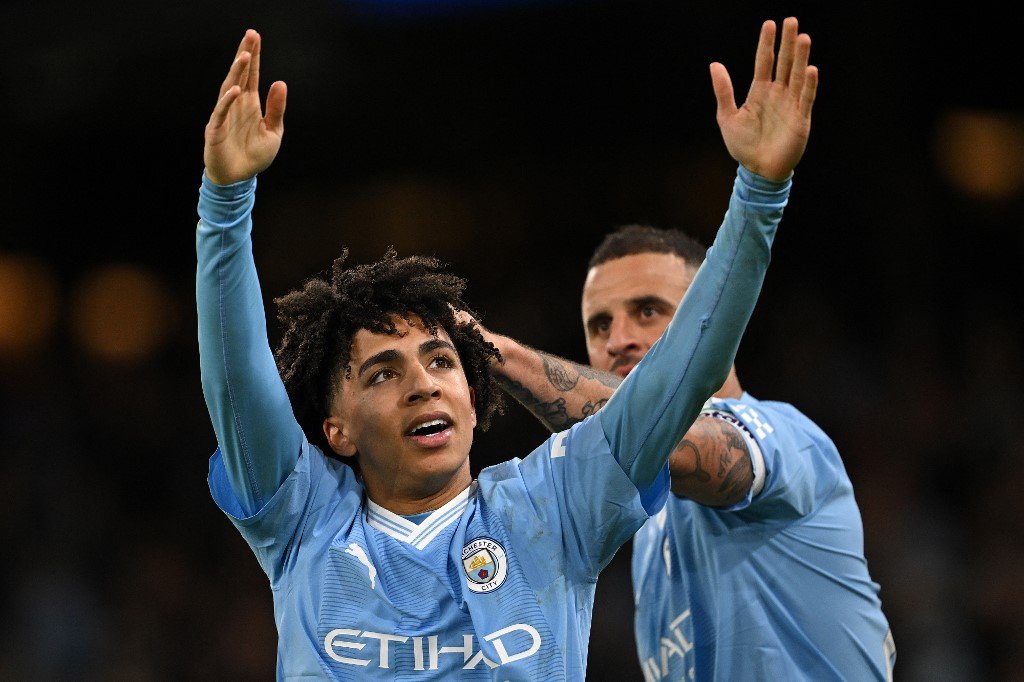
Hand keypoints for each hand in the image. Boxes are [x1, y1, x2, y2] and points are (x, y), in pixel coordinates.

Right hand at [203, 29, 287, 184]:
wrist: (239, 179)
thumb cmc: (254, 156)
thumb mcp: (273, 132)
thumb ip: (276, 109)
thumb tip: (280, 82)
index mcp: (250, 104)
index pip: (251, 75)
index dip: (254, 57)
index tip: (256, 37)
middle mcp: (236, 105)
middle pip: (239, 75)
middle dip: (245, 55)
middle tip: (250, 35)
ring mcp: (225, 116)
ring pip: (229, 88)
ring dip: (236, 72)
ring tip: (244, 55)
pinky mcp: (216, 130)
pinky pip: (221, 112)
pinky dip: (228, 101)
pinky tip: (236, 89)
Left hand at [710, 17, 817, 181]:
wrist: (757, 170)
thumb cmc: (743, 146)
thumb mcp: (727, 117)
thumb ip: (723, 91)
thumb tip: (714, 64)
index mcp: (760, 91)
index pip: (765, 61)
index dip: (766, 43)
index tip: (770, 24)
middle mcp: (778, 94)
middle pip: (784, 63)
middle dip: (788, 43)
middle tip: (792, 21)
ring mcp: (791, 104)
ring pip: (797, 76)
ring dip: (801, 58)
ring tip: (803, 38)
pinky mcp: (800, 118)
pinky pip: (806, 98)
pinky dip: (809, 85)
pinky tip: (811, 69)